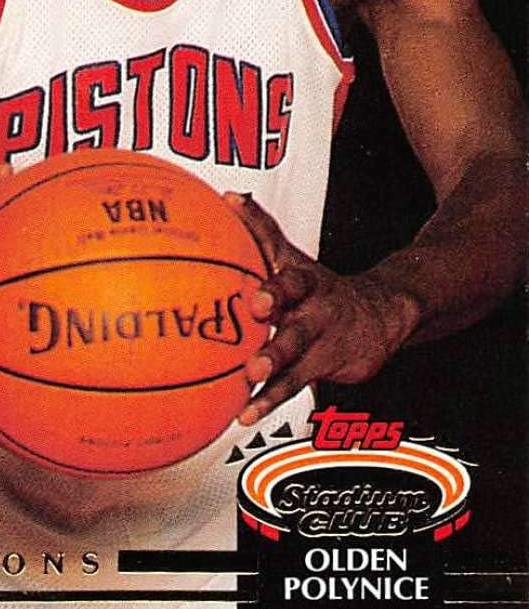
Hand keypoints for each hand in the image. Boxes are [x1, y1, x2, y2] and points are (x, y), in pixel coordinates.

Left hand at [225, 193, 419, 424]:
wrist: (380, 315)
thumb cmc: (317, 286)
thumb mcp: (292, 257)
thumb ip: (260, 229)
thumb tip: (228, 194)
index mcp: (298, 270)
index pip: (275, 240)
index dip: (257, 224)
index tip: (236, 208)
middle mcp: (311, 297)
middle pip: (293, 293)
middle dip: (276, 296)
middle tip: (255, 304)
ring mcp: (320, 331)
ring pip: (295, 343)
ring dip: (274, 357)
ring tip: (251, 372)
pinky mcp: (323, 363)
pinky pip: (293, 383)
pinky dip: (269, 399)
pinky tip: (244, 413)